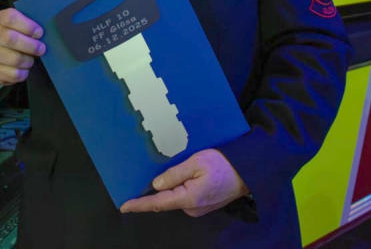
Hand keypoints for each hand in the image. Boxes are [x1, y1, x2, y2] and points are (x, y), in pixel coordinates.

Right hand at [0, 0, 45, 84]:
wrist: (2, 53)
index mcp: (1, 19)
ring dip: (28, 60)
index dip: (26, 25)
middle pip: (10, 39)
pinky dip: (22, 73)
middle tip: (42, 48)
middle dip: (30, 45)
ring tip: (33, 59)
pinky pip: (10, 74)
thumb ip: (29, 1)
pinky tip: (25, 69)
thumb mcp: (24, 16)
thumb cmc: (19, 31)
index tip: (40, 31)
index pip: (9, 17)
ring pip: (12, 58)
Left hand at [119, 149, 248, 216]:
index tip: (123, 206)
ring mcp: (197, 208)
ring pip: (175, 198)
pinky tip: (177, 178)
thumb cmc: (223, 164)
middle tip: (139, 178)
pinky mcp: (202, 205)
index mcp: (188, 198)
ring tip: (159, 173)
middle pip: (165, 200)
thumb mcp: (197, 162)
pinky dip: (177, 189)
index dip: (139, 204)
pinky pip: (184, 197)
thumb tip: (156, 185)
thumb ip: (174, 174)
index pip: (157, 203)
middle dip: (152, 192)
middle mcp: (191, 208)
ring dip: (166, 189)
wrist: (247, 173)